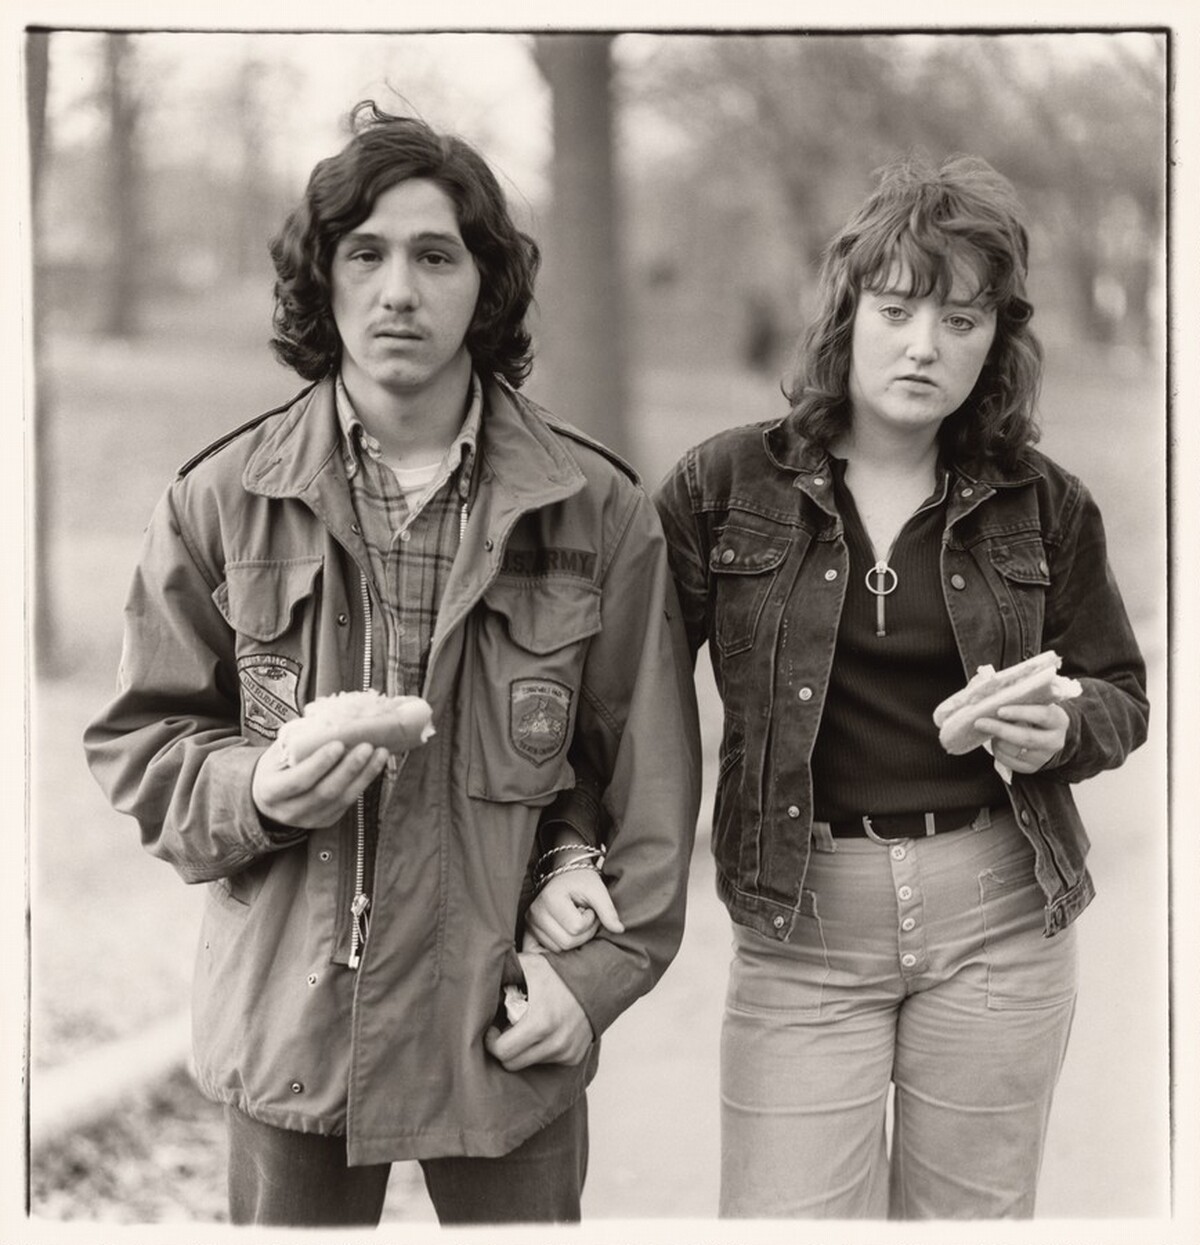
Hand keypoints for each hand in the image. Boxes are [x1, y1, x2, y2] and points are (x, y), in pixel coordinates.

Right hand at [251, 738, 388, 828]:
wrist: (270, 796)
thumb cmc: (276, 766)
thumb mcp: (278, 752)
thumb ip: (299, 741)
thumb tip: (331, 722)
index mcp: (270, 791)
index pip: (297, 780)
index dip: (319, 764)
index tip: (339, 744)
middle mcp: (289, 811)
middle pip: (324, 792)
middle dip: (349, 769)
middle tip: (367, 747)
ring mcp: (309, 819)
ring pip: (342, 799)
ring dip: (364, 775)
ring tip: (380, 753)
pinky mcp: (326, 820)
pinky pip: (349, 802)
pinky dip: (364, 782)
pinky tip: (375, 765)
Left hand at [484, 953, 593, 1071]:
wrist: (599, 979)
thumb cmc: (560, 971)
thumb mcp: (530, 965)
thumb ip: (504, 970)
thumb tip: (479, 980)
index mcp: (540, 1023)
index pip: (503, 1051)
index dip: (491, 1041)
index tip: (492, 1028)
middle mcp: (555, 1043)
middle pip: (512, 1063)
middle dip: (504, 1048)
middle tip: (504, 1030)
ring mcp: (566, 1052)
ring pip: (529, 1063)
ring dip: (522, 1050)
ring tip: (524, 1027)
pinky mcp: (574, 1057)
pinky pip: (546, 1061)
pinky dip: (540, 1050)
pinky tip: (542, 1032)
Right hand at [523, 869, 623, 951]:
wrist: (566, 874)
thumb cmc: (582, 880)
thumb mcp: (598, 890)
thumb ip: (608, 910)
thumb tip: (619, 930)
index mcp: (550, 898)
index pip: (576, 928)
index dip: (590, 921)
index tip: (589, 908)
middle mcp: (535, 912)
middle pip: (567, 942)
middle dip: (584, 933)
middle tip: (585, 917)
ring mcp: (530, 923)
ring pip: (558, 950)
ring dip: (573, 939)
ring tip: (575, 921)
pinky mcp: (529, 931)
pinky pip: (546, 951)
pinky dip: (560, 945)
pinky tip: (565, 932)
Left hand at [972, 702, 1069, 773]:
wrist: (1047, 735)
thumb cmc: (1035, 713)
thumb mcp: (1035, 703)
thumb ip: (1021, 698)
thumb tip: (993, 693)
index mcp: (1058, 720)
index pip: (1043, 715)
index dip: (1021, 713)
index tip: (1000, 710)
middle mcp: (1055, 741)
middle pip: (1027, 738)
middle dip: (1000, 729)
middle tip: (980, 722)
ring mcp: (1044, 757)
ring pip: (1014, 751)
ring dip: (997, 739)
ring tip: (988, 728)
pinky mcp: (1031, 768)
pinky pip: (1009, 762)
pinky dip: (997, 750)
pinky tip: (995, 740)